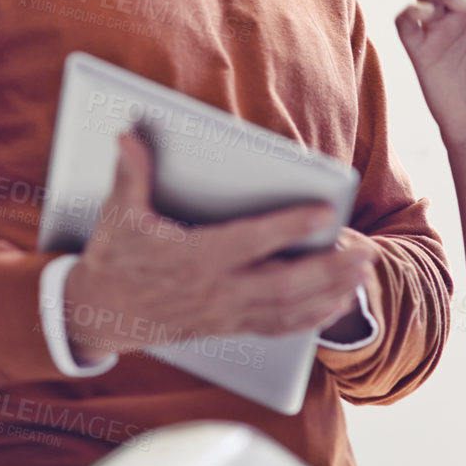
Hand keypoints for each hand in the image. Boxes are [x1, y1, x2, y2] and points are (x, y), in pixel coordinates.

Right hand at [62, 132, 376, 363]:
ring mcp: (224, 313)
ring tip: (362, 271)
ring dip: (330, 292)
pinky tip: (336, 303)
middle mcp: (215, 290)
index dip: (289, 227)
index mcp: (193, 258)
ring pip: (287, 308)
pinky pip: (277, 327)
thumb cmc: (114, 259)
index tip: (325, 212)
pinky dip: (311, 318)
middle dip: (329, 269)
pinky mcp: (227, 326)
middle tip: (365, 250)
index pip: (250, 241)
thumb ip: (132, 175)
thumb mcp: (118, 216)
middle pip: (283, 283)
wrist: (99, 314)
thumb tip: (129, 137)